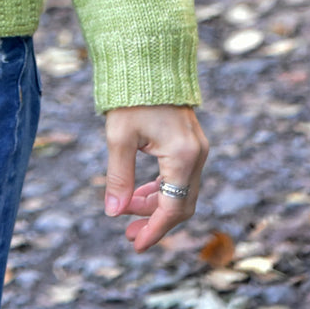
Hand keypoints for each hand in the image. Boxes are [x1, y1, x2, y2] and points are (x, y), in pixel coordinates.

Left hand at [103, 104, 208, 251]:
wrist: (147, 62)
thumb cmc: (131, 97)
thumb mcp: (119, 138)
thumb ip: (119, 178)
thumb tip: (112, 212)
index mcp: (183, 156)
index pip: (173, 207)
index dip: (154, 230)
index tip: (135, 245)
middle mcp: (197, 155)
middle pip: (180, 203)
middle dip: (154, 221)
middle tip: (128, 235)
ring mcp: (197, 149)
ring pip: (180, 191)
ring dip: (155, 205)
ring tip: (127, 214)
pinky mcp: (191, 143)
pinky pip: (178, 176)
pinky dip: (160, 188)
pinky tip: (139, 194)